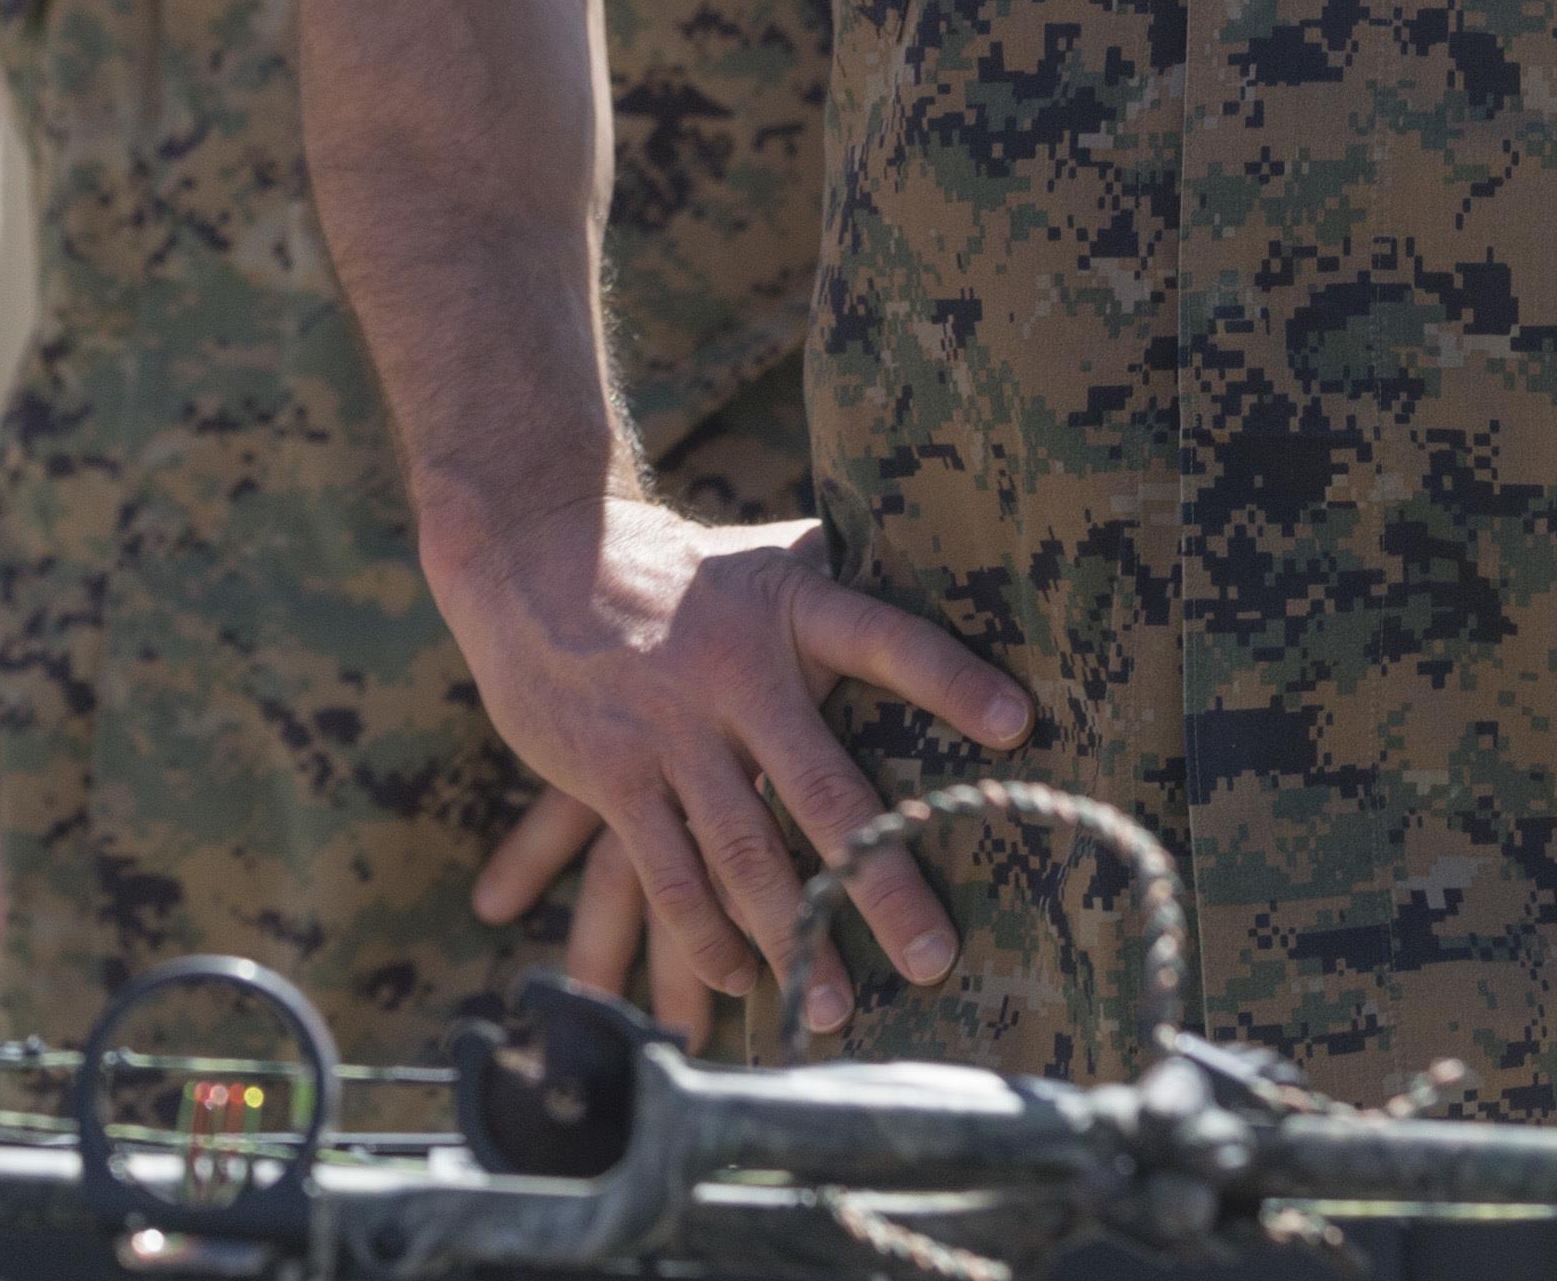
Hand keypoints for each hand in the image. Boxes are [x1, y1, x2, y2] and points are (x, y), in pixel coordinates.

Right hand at [436, 498, 1031, 1035]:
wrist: (537, 551)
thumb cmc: (680, 568)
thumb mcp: (764, 560)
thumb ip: (842, 583)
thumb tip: (948, 561)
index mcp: (788, 606)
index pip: (884, 640)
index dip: (950, 678)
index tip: (1019, 723)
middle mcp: (735, 670)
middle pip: (824, 790)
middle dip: (879, 882)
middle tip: (932, 958)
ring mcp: (670, 727)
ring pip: (742, 852)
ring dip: (789, 935)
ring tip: (834, 1004)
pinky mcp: (612, 772)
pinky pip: (667, 870)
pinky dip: (703, 933)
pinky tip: (738, 976)